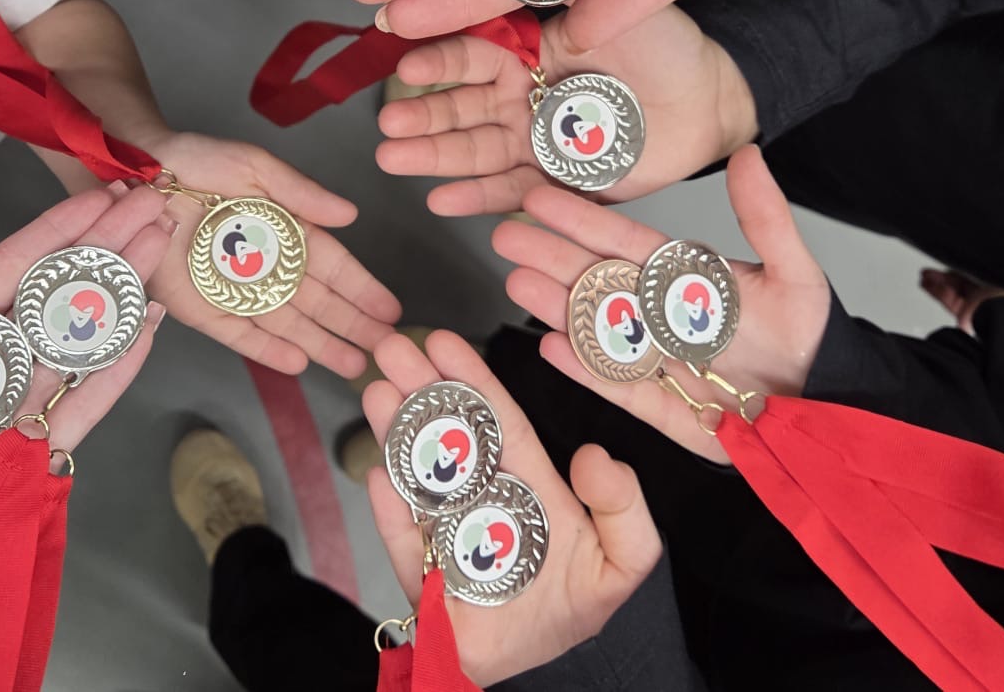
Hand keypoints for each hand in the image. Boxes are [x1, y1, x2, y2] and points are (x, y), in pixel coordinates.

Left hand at [0, 185, 174, 589]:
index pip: (7, 269)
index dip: (54, 230)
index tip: (96, 193)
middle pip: (55, 293)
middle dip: (104, 244)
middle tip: (150, 200)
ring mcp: (10, 415)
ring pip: (77, 338)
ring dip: (119, 290)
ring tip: (158, 242)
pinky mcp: (26, 462)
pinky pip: (81, 406)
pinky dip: (116, 367)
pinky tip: (144, 325)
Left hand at [146, 131, 400, 376]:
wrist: (134, 172)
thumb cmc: (196, 162)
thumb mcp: (255, 166)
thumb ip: (302, 192)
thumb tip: (351, 215)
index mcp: (283, 229)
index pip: (332, 265)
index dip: (361, 288)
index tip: (390, 310)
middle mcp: (264, 265)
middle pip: (316, 301)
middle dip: (351, 325)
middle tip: (385, 348)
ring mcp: (233, 290)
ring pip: (285, 324)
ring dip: (320, 344)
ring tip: (353, 365)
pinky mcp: (200, 308)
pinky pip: (238, 333)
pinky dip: (267, 350)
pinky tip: (298, 363)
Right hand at [362, 330, 660, 686]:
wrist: (530, 666)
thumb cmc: (574, 607)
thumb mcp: (624, 559)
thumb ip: (626, 508)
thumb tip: (593, 457)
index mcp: (529, 484)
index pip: (499, 422)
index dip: (472, 380)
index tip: (446, 342)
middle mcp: (482, 498)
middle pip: (449, 435)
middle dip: (422, 389)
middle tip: (394, 346)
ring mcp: (448, 532)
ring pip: (420, 474)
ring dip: (398, 432)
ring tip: (377, 389)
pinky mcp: (424, 575)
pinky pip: (406, 540)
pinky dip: (391, 510)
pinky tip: (378, 474)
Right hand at [376, 6, 756, 215]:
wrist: (710, 100)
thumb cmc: (666, 44)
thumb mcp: (615, 5)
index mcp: (528, 50)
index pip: (472, 53)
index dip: (439, 59)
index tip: (407, 61)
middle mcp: (522, 96)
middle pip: (460, 107)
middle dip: (422, 116)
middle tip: (387, 122)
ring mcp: (536, 142)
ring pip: (475, 151)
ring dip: (433, 157)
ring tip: (394, 159)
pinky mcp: (559, 183)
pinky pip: (513, 192)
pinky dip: (478, 198)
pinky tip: (442, 199)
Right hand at [491, 147, 831, 462]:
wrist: (825, 405)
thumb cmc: (810, 337)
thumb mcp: (795, 272)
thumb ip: (766, 218)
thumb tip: (750, 155)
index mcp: (685, 278)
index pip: (625, 244)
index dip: (582, 221)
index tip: (539, 198)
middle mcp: (661, 316)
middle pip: (598, 283)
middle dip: (551, 259)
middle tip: (504, 237)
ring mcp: (657, 361)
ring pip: (598, 331)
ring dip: (558, 308)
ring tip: (517, 284)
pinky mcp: (662, 408)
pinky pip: (618, 386)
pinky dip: (586, 368)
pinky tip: (550, 345)